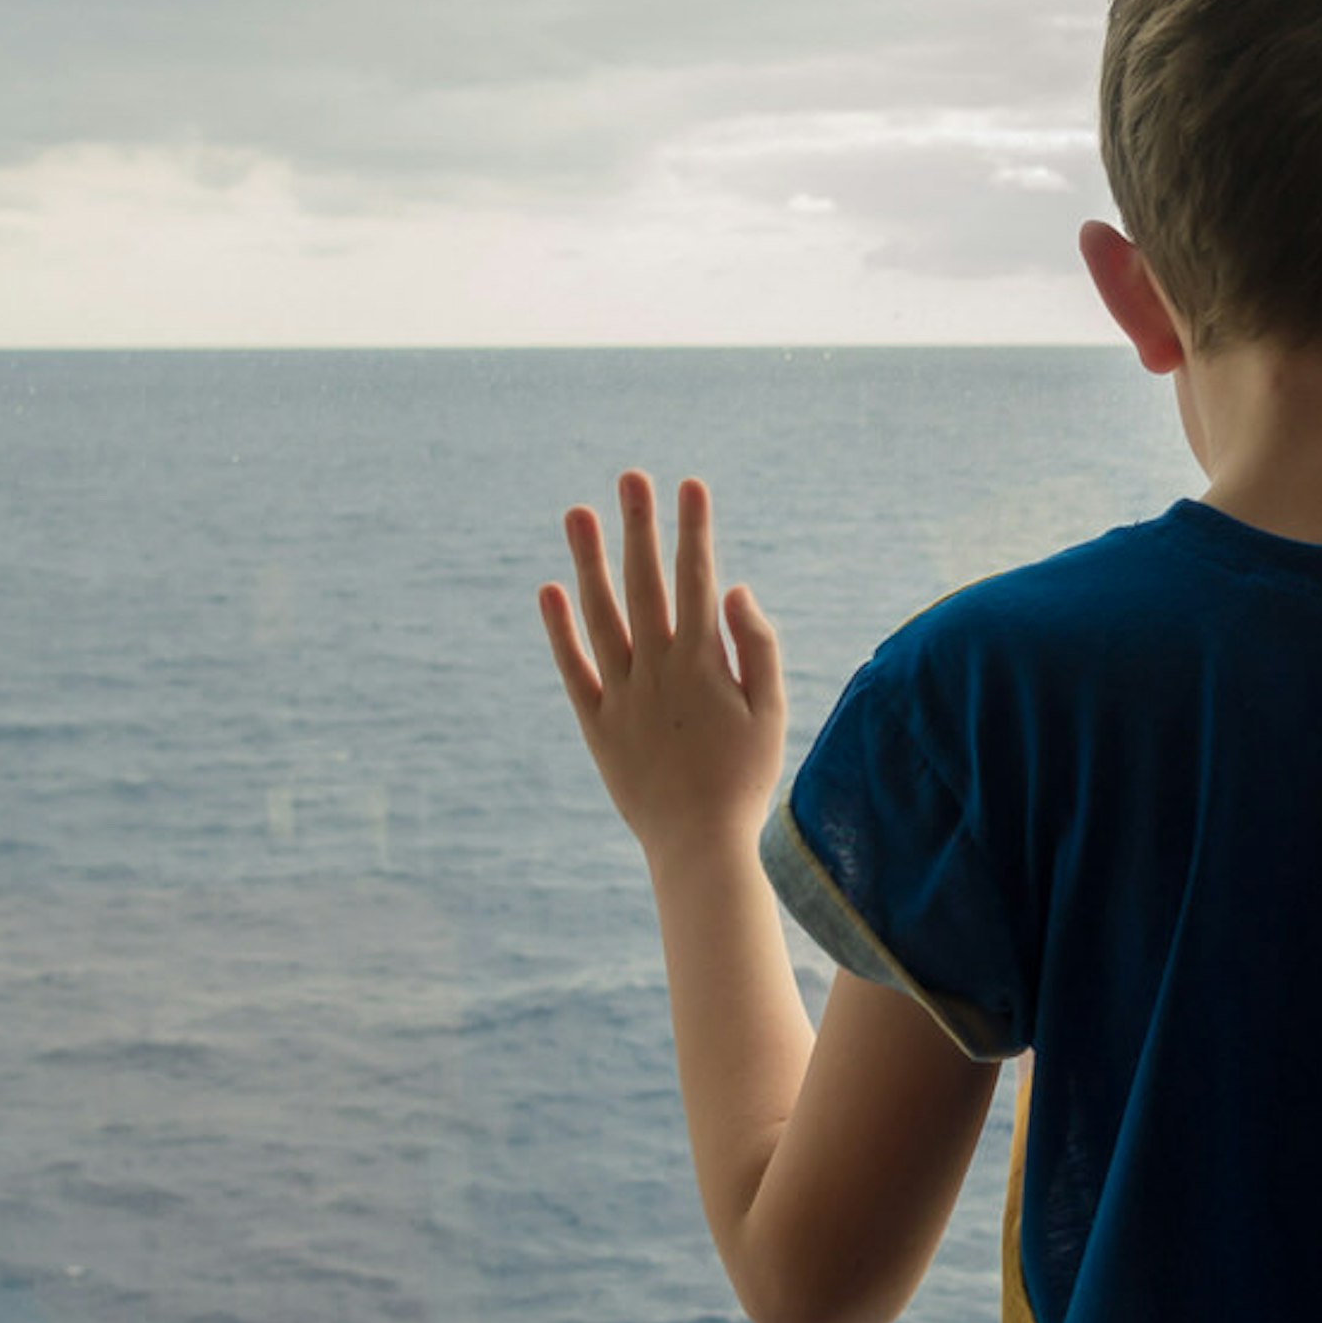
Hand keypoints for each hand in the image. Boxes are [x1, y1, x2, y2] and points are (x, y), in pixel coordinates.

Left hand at [539, 471, 786, 862]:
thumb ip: (757, 647)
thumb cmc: (746, 780)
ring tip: (578, 513)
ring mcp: (623, 694)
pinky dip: (559, 629)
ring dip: (589, 561)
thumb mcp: (771, 713)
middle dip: (639, 526)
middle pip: (645, 583)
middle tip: (631, 476)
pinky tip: (550, 589)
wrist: (700, 845)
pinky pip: (574, 667)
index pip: (696, 579)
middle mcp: (658, 669)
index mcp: (705, 663)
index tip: (690, 486)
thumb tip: (734, 588)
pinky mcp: (597, 723)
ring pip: (601, 614)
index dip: (693, 530)